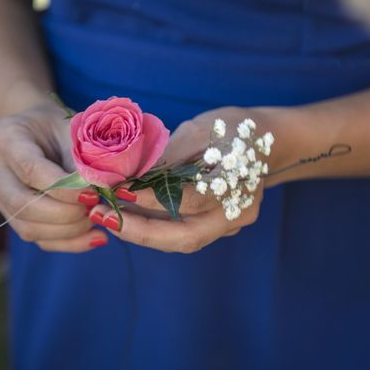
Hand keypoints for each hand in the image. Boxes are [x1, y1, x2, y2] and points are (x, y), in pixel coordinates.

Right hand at [0, 104, 107, 251]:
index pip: (30, 169)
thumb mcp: (72, 128)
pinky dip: (68, 242)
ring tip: (97, 219)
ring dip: (68, 230)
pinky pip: (36, 238)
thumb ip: (83, 157)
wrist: (37, 129)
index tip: (93, 194)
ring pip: (27, 227)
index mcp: (4, 137)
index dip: (63, 188)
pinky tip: (94, 237)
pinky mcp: (7, 214)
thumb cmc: (59, 125)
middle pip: (21, 204)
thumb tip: (103, 191)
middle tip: (96, 209)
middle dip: (65, 214)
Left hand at [90, 107, 265, 252]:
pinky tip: (127, 215)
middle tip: (101, 216)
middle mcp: (237, 212)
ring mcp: (232, 224)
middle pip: (186, 237)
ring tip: (105, 215)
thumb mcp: (199, 130)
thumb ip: (168, 157)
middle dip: (139, 231)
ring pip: (182, 241)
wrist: (268, 141)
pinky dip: (155, 228)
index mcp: (238, 180)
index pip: (190, 199)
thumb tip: (125, 174)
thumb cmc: (231, 128)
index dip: (152, 199)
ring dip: (141, 232)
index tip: (118, 190)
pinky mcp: (221, 228)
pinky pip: (184, 234)